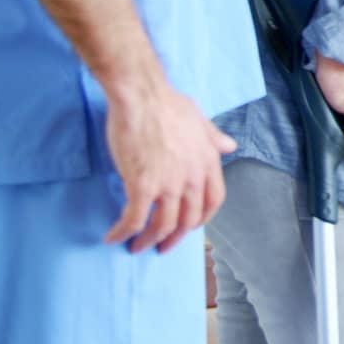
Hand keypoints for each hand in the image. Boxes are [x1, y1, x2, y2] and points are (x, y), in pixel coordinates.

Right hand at [103, 66, 237, 253]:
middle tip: (161, 246)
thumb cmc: (167, 104)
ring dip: (148, 240)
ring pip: (162, 225)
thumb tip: (230, 146)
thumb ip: (214, 137)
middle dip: (174, 238)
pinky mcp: (142, 184)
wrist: (142, 96)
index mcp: (208, 162)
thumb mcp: (200, 120)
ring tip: (136, 247)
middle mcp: (193, 177)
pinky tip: (113, 237)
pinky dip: (123, 232)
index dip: (201, 218)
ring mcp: (169, 183)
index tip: (189, 227)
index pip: (214, 201)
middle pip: (188, 219)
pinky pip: (134, 219)